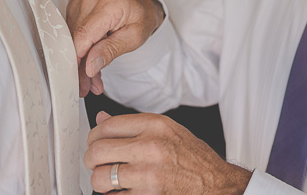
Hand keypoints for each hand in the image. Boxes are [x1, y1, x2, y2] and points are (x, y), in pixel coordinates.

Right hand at [67, 0, 163, 96]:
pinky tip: (90, 62)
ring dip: (81, 61)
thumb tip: (90, 66)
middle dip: (82, 66)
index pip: (83, 35)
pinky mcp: (76, 4)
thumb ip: (111, 50)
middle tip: (89, 86)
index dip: (78, 61)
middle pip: (76, 38)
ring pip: (72, 37)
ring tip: (93, 77)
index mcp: (110, 2)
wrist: (142, 6)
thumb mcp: (134, 38)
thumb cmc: (142, 19)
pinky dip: (81, 49)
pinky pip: (72, 31)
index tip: (80, 81)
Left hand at [87, 111, 251, 194]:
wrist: (215, 184)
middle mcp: (150, 147)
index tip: (95, 142)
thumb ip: (134, 126)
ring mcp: (147, 174)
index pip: (107, 126)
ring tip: (109, 178)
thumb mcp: (168, 131)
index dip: (94, 135)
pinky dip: (113, 194)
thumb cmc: (194, 158)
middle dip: (92, 159)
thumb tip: (102, 120)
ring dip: (100, 180)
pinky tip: (123, 189)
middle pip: (98, 150)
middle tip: (97, 162)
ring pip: (100, 177)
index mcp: (155, 126)